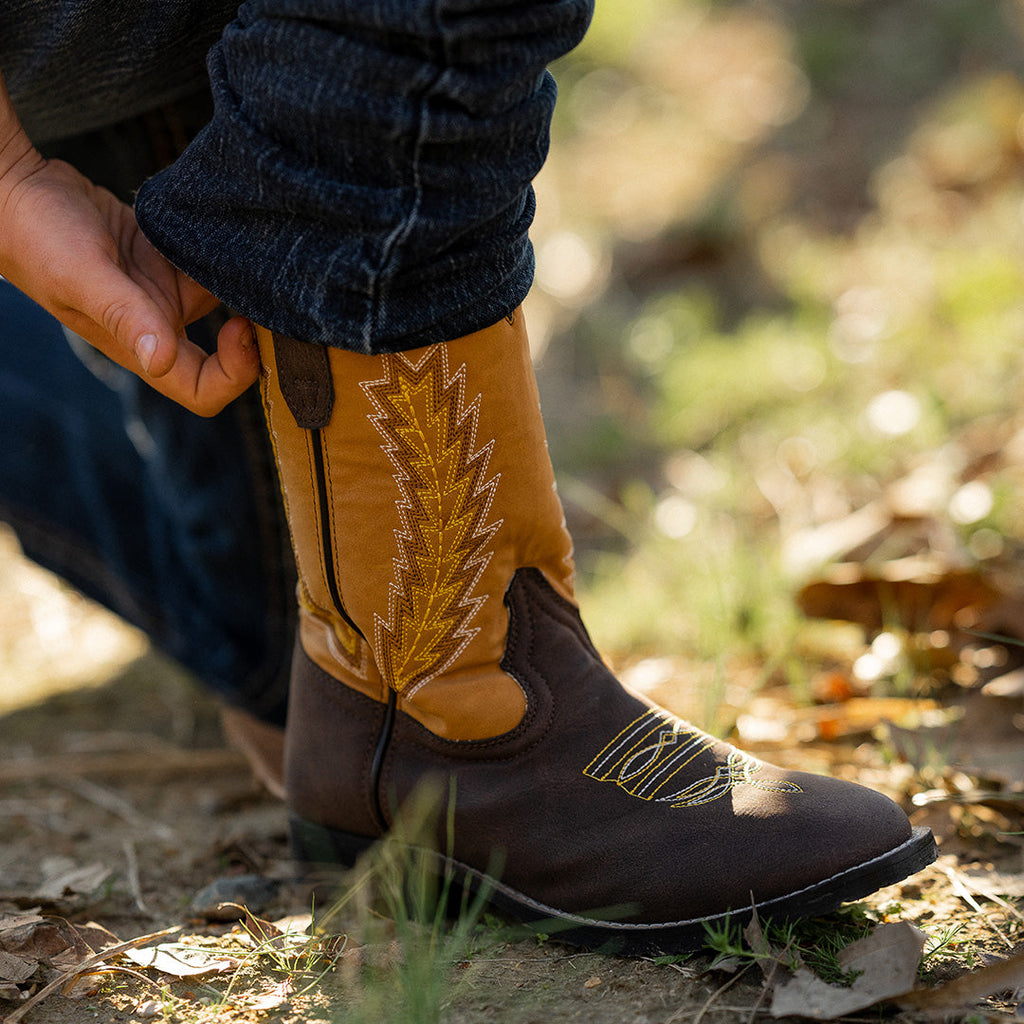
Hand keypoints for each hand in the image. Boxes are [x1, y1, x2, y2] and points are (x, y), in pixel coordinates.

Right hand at [0, 93, 257, 415]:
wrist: (14, 186)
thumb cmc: (35, 236)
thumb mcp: (83, 276)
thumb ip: (123, 315)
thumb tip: (161, 360)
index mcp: (141, 347)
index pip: (204, 389)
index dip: (236, 373)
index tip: (242, 328)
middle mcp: (160, 325)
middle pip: (229, 353)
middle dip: (258, 331)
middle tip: (273, 293)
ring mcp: (165, 291)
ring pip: (226, 300)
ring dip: (246, 284)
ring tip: (257, 256)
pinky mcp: (168, 256)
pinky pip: (211, 262)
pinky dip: (226, 252)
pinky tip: (230, 231)